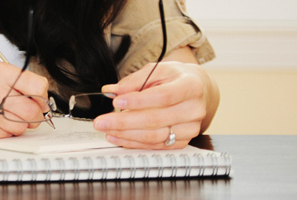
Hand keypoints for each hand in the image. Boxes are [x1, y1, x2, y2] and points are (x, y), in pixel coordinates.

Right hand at [0, 62, 48, 139]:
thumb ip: (17, 85)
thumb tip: (43, 102)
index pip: (38, 86)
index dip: (42, 98)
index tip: (40, 102)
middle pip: (32, 110)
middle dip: (33, 117)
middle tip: (25, 115)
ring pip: (21, 126)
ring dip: (17, 126)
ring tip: (3, 118)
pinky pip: (6, 135)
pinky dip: (3, 133)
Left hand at [94, 61, 210, 148]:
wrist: (196, 89)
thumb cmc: (175, 78)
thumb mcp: (157, 70)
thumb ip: (134, 80)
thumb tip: (112, 91)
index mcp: (191, 86)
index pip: (163, 96)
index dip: (139, 101)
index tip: (117, 102)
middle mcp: (194, 109)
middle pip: (155, 119)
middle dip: (124, 122)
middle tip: (101, 121)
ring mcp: (190, 128)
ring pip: (154, 136)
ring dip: (126, 134)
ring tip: (106, 129)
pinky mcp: (182, 141)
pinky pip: (155, 145)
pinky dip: (133, 142)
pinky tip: (116, 136)